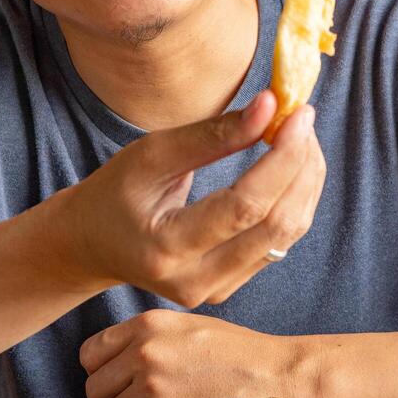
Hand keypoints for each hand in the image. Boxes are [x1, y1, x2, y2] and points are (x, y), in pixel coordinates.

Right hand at [48, 88, 326, 307]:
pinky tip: (290, 167)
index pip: (245, 206)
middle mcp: (195, 281)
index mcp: (168, 249)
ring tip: (299, 137)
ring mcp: (215, 291)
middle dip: (301, 167)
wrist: (93, 244)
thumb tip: (270, 106)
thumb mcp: (150, 155)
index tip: (298, 114)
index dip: (281, 159)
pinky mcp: (230, 287)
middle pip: (276, 225)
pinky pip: (278, 242)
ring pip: (286, 236)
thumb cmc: (116, 192)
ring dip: (305, 182)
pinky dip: (293, 200)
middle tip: (303, 119)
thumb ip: (211, 135)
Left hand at [79, 309, 302, 397]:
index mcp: (146, 324)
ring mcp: (152, 386)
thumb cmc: (232, 350)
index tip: (115, 376)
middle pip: (93, 387)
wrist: (270, 374)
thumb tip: (115, 359)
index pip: (89, 351)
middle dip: (110, 396)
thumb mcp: (184, 326)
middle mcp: (143, 352)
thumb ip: (146, 338)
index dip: (100, 368)